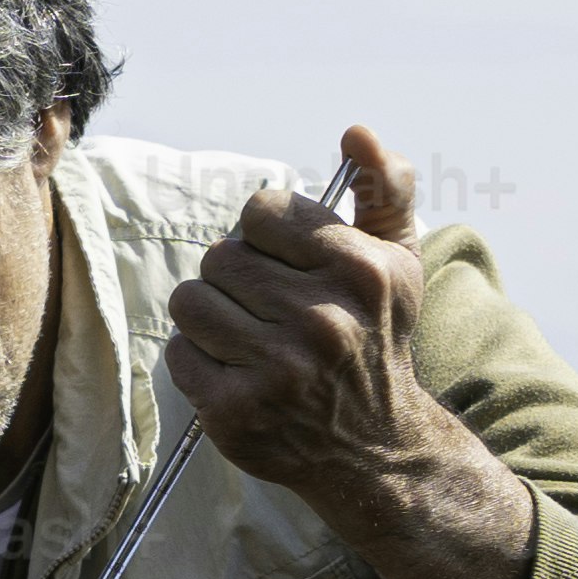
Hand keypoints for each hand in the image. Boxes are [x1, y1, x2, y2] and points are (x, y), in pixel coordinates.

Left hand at [161, 125, 533, 578]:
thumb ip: (385, 186)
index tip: (287, 262)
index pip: (260, 209)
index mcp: (359, 270)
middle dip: (236, 277)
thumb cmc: (376, 337)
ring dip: (209, 315)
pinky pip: (179, 352)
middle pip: (220, 256)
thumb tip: (356, 131)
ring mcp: (278, 370)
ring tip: (246, 335)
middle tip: (268, 307)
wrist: (376, 447)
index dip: (265, 233)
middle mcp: (323, 320)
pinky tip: (236, 372)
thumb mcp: (398, 257)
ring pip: (190, 300)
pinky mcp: (237, 411)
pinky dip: (198, 359)